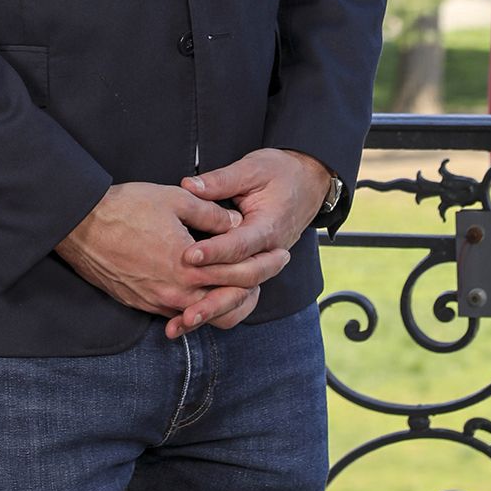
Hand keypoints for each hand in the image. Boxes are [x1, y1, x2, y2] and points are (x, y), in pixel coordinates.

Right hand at [55, 182, 288, 338]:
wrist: (79, 227)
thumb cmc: (126, 208)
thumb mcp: (175, 200)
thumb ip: (211, 214)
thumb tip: (235, 224)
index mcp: (190, 268)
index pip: (240, 274)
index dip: (265, 264)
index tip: (282, 254)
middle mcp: (177, 293)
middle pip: (227, 298)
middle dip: (254, 283)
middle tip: (272, 268)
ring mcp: (157, 302)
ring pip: (204, 310)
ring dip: (226, 296)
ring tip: (244, 282)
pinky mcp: (141, 304)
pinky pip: (179, 311)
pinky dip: (198, 304)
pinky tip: (206, 292)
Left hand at [177, 150, 330, 331]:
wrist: (308, 182)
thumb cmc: (279, 172)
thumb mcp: (252, 168)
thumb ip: (221, 180)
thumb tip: (189, 185)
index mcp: (269, 226)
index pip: (241, 244)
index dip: (214, 252)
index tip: (186, 256)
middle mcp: (271, 251)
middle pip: (244, 278)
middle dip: (212, 290)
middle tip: (182, 299)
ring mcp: (265, 264)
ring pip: (243, 296)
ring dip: (214, 310)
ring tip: (184, 322)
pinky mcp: (256, 269)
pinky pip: (240, 296)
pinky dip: (218, 310)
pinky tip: (191, 320)